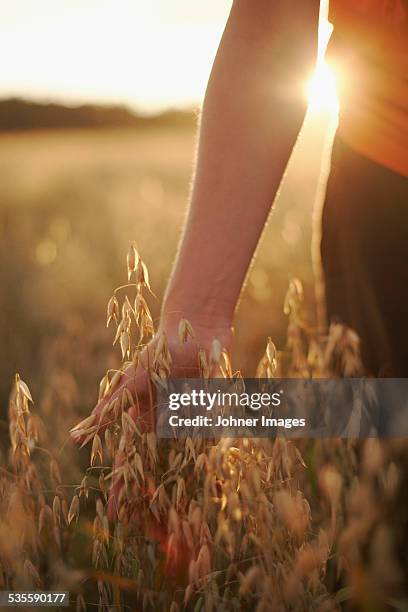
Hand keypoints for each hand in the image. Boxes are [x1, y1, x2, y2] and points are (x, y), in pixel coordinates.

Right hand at [70, 317, 231, 518]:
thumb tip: (76, 438)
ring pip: (186, 463)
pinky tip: (218, 489)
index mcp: (143, 420)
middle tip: (159, 532)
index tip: (117, 518)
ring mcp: (189, 422)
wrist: (198, 328)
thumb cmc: (159, 353)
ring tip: (191, 521)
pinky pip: (213, 446)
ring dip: (187, 489)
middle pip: (158, 468)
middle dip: (157, 497)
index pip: (129, 462)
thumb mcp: (132, 383)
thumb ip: (109, 411)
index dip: (122, 489)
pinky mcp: (212, 415)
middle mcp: (165, 425)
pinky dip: (215, 466)